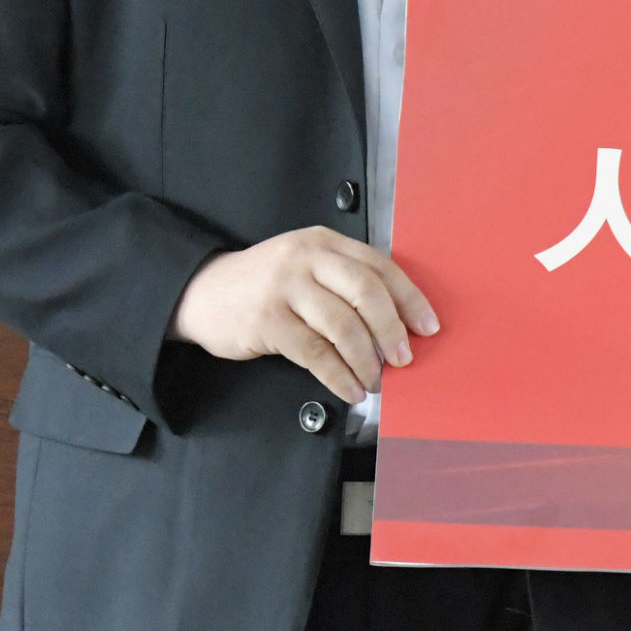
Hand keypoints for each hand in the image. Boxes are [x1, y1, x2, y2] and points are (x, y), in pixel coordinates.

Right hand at [168, 228, 437, 398]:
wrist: (203, 292)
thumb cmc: (265, 284)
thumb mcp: (306, 266)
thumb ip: (344, 280)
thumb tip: (395, 321)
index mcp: (325, 242)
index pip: (379, 266)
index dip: (409, 298)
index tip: (428, 326)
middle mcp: (306, 257)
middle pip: (365, 292)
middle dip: (391, 329)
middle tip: (404, 357)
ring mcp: (285, 287)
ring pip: (342, 325)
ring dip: (365, 359)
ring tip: (374, 380)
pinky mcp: (267, 319)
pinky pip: (314, 352)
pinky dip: (338, 375)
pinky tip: (349, 388)